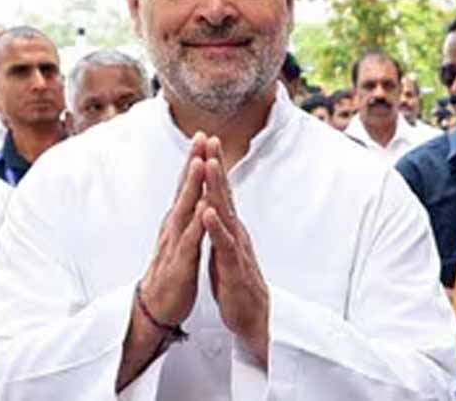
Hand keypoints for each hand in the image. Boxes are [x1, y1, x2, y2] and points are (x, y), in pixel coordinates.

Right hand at [118, 133, 208, 391]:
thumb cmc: (171, 272)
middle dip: (194, 161)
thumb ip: (186, 217)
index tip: (203, 136)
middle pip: (185, 188)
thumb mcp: (180, 238)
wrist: (156, 307)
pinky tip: (205, 209)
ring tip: (201, 163)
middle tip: (201, 136)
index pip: (187, 185)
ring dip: (193, 185)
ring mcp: (176, 242)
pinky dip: (198, 223)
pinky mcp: (181, 261)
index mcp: (177, 220)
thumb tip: (193, 196)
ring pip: (186, 209)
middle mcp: (174, 225)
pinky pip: (190, 240)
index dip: (195, 160)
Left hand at [201, 137, 269, 363]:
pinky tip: (207, 211)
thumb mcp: (224, 246)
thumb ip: (220, 225)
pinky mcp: (232, 266)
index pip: (220, 191)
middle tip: (209, 139)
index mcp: (229, 226)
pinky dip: (215, 227)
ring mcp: (235, 247)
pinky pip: (223, 244)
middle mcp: (235, 231)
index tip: (205, 141)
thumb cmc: (235, 281)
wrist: (251, 316)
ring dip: (216, 187)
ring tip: (209, 164)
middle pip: (224, 193)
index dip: (213, 166)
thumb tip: (214, 204)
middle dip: (216, 165)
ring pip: (224, 212)